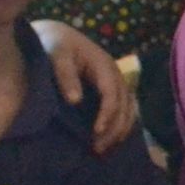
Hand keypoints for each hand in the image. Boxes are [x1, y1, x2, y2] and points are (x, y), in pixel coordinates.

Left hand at [30, 21, 139, 149]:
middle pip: (125, 105)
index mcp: (104, 64)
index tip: (96, 133)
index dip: (107, 114)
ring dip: (120, 130)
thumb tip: (75, 101)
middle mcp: (115, 74)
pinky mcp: (112, 88)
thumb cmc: (55, 44)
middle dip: (115, 128)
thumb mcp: (57, 54)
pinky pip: (125, 108)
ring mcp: (116, 81)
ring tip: (105, 148)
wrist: (56, 35)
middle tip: (98, 149)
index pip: (112, 94)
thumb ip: (65, 75)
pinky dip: (120, 124)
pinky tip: (110, 138)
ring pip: (129, 109)